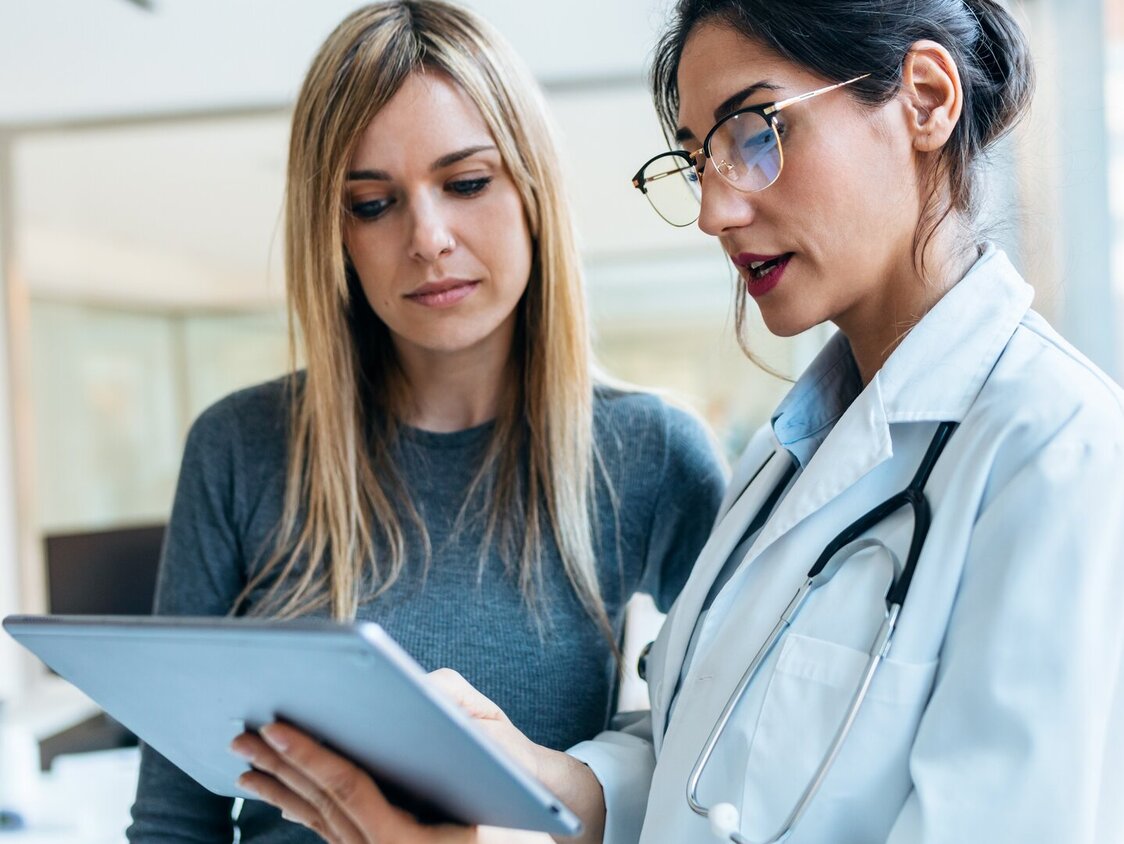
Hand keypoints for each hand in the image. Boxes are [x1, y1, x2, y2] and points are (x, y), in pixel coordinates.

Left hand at [230, 669, 604, 843]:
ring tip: (247, 764)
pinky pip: (333, 831)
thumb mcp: (502, 766)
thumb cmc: (523, 811)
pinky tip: (283, 794)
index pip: (349, 791)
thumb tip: (425, 691)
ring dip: (282, 788)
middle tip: (244, 733)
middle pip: (323, 804)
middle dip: (282, 766)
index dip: (310, 756)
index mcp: (408, 842)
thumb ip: (469, 720)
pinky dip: (303, 808)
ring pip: (320, 821)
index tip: (277, 728)